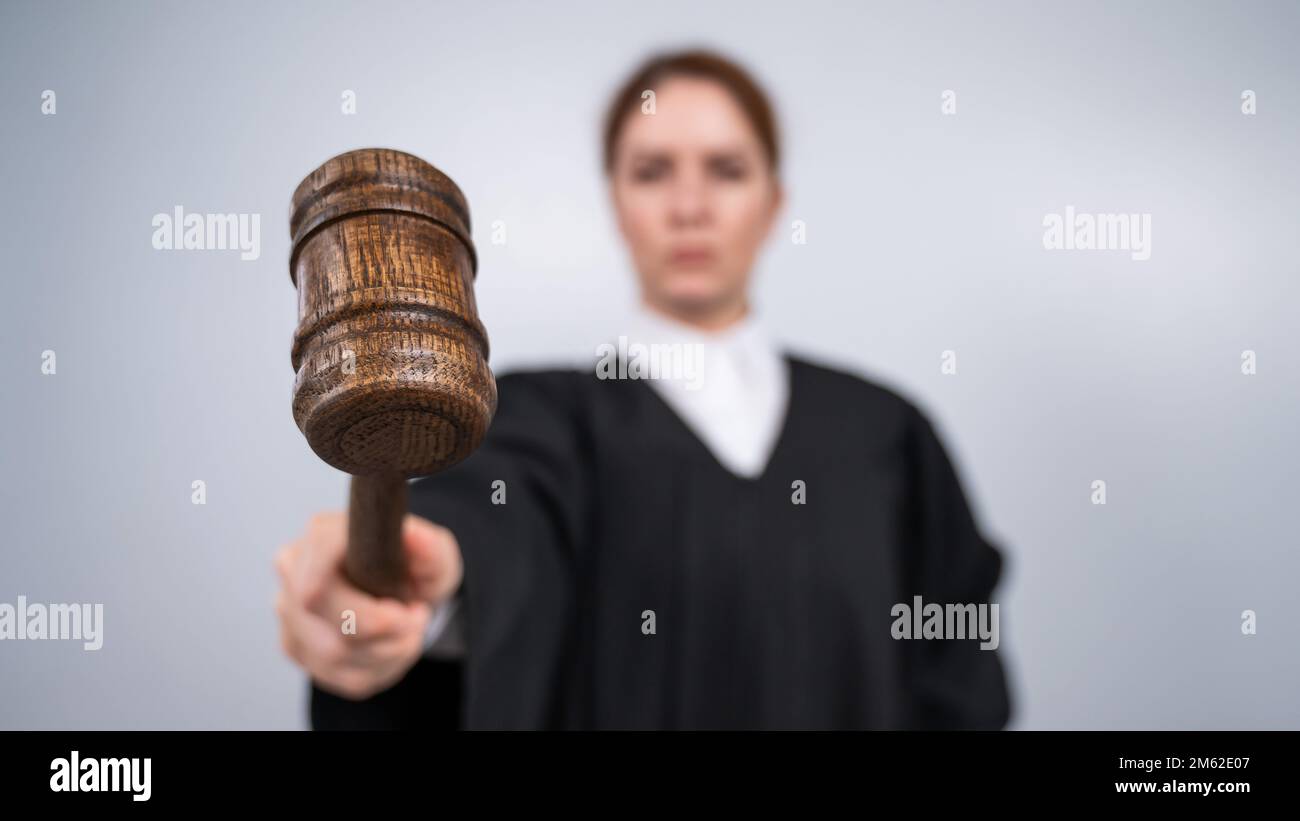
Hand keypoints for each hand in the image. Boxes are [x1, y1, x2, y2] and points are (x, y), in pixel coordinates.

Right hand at [274, 512, 462, 699]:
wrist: (399, 593)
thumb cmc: (411, 568)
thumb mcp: (435, 555)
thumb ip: (430, 547)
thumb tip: (412, 535)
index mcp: (324, 534)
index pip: (319, 565)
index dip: (366, 604)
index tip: (409, 610)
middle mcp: (294, 568)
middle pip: (328, 616)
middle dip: (386, 631)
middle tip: (417, 619)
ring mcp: (288, 609)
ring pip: (335, 654)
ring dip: (388, 653)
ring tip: (408, 632)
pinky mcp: (294, 646)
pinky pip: (340, 676)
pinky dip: (380, 670)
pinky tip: (391, 648)